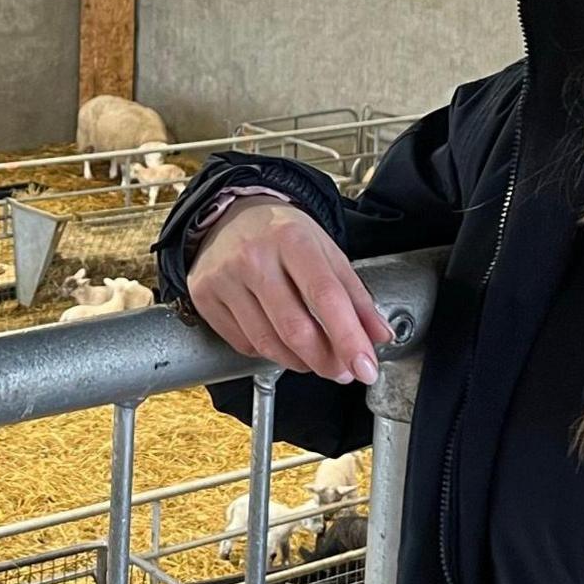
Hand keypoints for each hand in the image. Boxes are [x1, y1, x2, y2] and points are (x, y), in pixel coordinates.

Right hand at [185, 198, 390, 383]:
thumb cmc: (282, 234)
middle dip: (325, 360)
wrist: (229, 214)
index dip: (349, 338)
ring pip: (268, 343)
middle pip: (295, 328)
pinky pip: (244, 344)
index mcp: (292, 239)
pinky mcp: (205, 296)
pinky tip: (279, 341)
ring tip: (314, 357)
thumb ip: (356, 296)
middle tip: (341, 370)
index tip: (365, 367)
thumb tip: (378, 336)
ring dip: (300, 362)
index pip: (326, 296)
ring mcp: (225, 277)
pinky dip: (269, 352)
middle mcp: (254, 256)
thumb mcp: (326, 252)